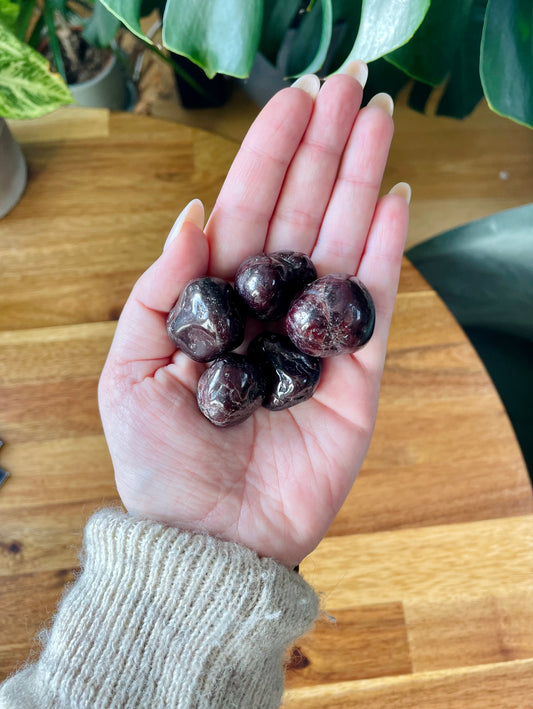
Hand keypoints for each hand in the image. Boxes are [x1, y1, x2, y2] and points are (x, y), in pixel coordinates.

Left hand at [98, 68, 409, 567]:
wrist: (208, 539)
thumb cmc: (160, 464)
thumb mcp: (129, 372)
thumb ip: (160, 291)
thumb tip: (194, 217)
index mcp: (218, 304)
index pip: (248, 213)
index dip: (270, 155)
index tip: (294, 100)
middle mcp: (269, 311)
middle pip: (301, 215)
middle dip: (325, 150)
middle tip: (351, 87)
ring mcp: (315, 340)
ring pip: (341, 243)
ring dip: (360, 180)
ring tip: (377, 121)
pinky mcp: (354, 378)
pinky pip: (372, 303)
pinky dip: (383, 251)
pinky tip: (392, 197)